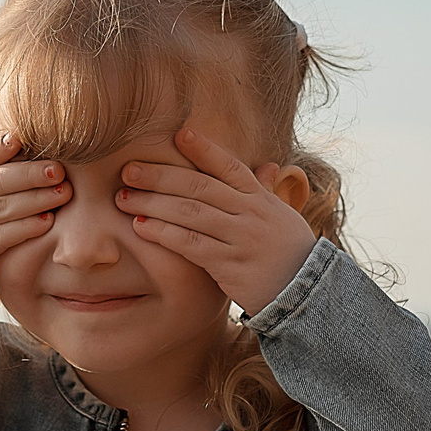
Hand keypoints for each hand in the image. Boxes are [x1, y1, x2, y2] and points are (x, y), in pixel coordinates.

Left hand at [116, 127, 317, 316]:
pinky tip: (141, 228)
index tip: (179, 135)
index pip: (229, 166)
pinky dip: (164, 234)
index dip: (204, 150)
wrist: (307, 295)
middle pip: (200, 187)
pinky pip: (191, 245)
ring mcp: (241, 238)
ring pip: (191, 213)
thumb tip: (268, 165)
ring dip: (152, 204)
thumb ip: (267, 192)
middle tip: (127, 170)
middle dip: (160, 176)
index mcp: (261, 198)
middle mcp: (251, 213)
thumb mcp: (282, 217)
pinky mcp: (230, 265)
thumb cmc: (289, 254)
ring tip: (123, 199)